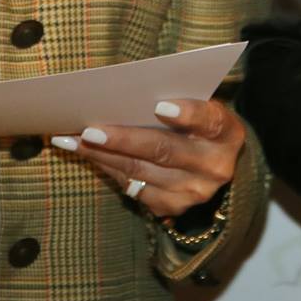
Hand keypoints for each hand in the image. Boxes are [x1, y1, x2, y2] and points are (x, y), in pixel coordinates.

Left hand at [54, 98, 244, 217]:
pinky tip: (86, 154)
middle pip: (164, 150)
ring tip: (73, 140)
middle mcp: (214, 167)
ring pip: (141, 171)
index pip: (210, 121)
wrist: (211, 165)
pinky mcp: (171, 207)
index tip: (160, 105)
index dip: (187, 114)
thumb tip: (124, 93)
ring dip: (102, 154)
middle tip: (90, 130)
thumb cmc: (198, 125)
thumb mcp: (200, 108)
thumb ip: (175, 100)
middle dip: (124, 139)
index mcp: (227, 134)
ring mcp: (192, 192)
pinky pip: (132, 187)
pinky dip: (107, 167)